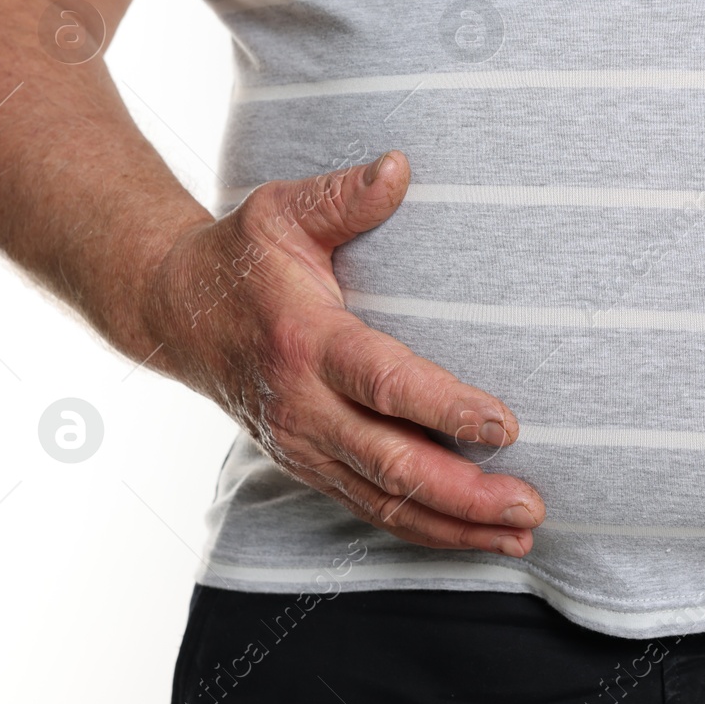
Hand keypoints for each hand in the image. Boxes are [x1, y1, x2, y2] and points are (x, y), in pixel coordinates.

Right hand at [142, 151, 543, 556]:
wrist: (174, 314)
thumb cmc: (242, 257)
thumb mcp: (282, 211)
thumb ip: (343, 196)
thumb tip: (400, 165)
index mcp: (306, 342)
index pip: (384, 382)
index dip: (444, 408)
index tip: (504, 425)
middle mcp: (305, 406)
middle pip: (392, 463)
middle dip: (465, 493)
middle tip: (530, 506)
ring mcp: (305, 446)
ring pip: (385, 501)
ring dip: (455, 525)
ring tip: (521, 535)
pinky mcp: (309, 466)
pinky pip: (371, 509)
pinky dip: (425, 530)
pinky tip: (477, 537)